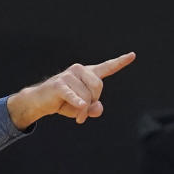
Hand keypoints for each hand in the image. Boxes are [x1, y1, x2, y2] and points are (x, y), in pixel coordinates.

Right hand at [6, 52, 135, 129]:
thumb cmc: (63, 103)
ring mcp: (68, 75)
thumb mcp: (82, 108)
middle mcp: (79, 70)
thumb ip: (93, 108)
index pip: (107, 67)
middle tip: (84, 112)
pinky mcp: (59, 85)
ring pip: (86, 95)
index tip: (132, 55)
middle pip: (97, 86)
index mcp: (87, 74)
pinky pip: (73, 95)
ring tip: (77, 117)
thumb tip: (97, 108)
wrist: (40, 102)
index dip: (120, 62)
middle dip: (93, 101)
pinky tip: (80, 107)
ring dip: (83, 110)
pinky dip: (76, 102)